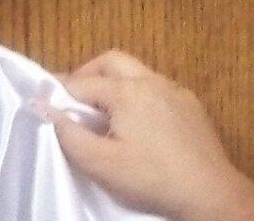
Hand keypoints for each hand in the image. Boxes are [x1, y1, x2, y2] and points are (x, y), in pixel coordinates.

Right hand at [45, 50, 253, 220]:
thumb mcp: (100, 163)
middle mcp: (152, 81)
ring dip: (116, 84)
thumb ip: (68, 134)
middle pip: (112, 61)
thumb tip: (46, 109)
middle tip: (75, 100)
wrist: (208, 192)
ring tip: (105, 114)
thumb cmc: (151, 177)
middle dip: (88, 74)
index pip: (82, 82)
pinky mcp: (192, 106)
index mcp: (127, 91)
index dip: (61, 95)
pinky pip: (158, 89)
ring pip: (138, 72)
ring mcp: (176, 91)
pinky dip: (140, 97)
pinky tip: (140, 125)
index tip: (49, 109)